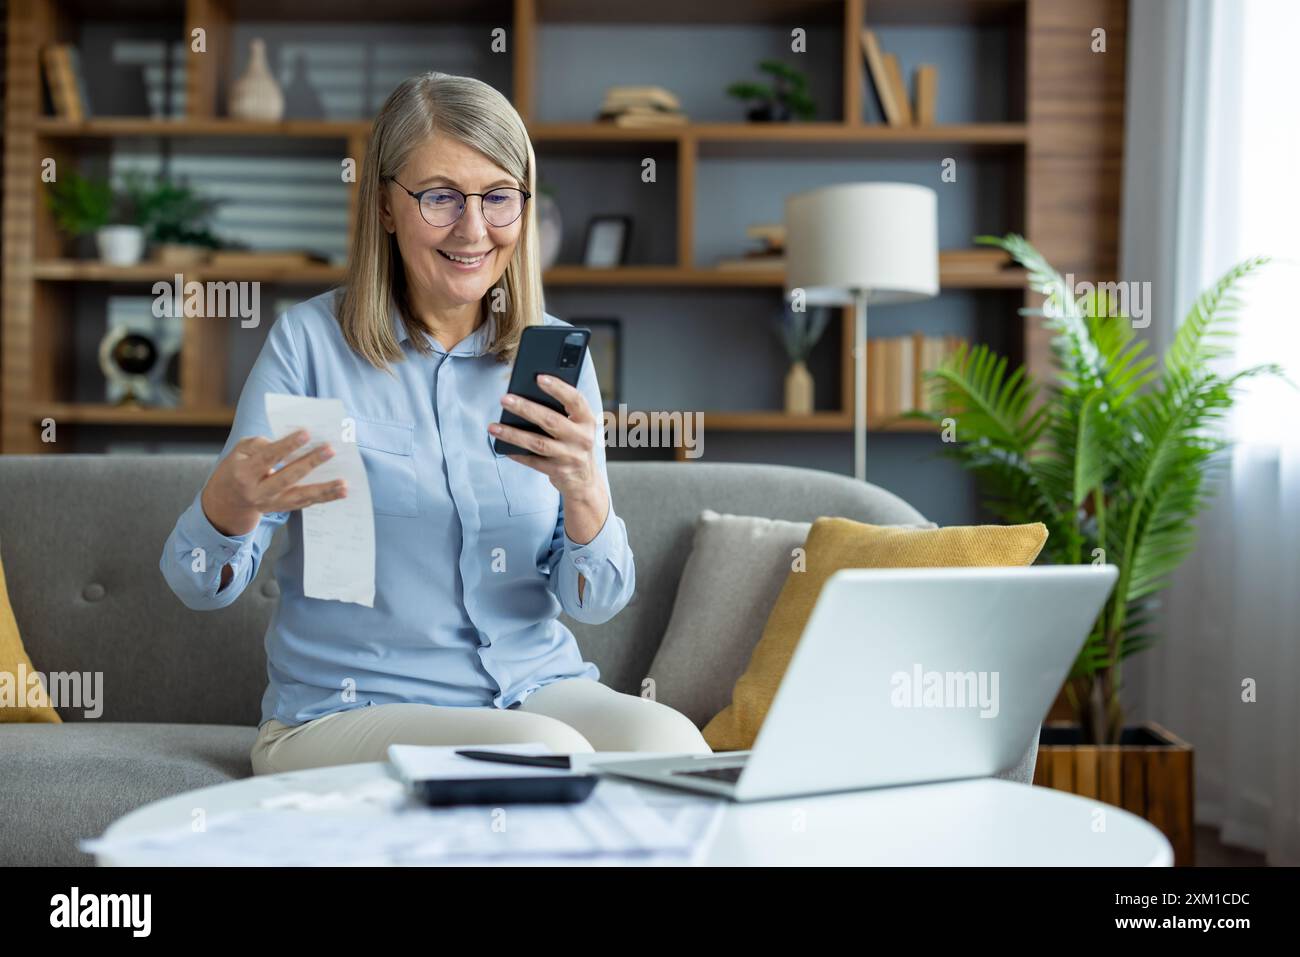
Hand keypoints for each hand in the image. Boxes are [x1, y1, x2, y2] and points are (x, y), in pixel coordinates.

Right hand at [200, 430, 346, 536]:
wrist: (228, 500)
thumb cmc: (238, 467)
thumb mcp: (240, 451)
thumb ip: (261, 444)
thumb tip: (291, 444)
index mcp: (244, 473)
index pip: (268, 457)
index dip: (287, 445)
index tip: (307, 434)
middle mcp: (258, 492)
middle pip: (287, 478)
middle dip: (310, 463)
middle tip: (330, 450)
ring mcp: (271, 504)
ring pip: (300, 497)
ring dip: (324, 490)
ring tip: (344, 484)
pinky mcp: (282, 509)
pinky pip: (305, 503)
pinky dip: (324, 498)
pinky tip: (341, 491)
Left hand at [488, 374, 603, 505]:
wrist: (585, 480)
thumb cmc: (575, 444)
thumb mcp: (578, 426)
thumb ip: (563, 411)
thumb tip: (529, 394)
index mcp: (587, 421)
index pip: (575, 400)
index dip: (559, 388)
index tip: (539, 377)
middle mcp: (582, 438)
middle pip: (551, 421)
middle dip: (526, 408)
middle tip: (505, 399)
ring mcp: (570, 457)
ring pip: (537, 443)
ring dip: (513, 434)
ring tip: (493, 426)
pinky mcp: (558, 471)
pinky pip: (533, 461)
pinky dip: (517, 453)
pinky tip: (502, 446)